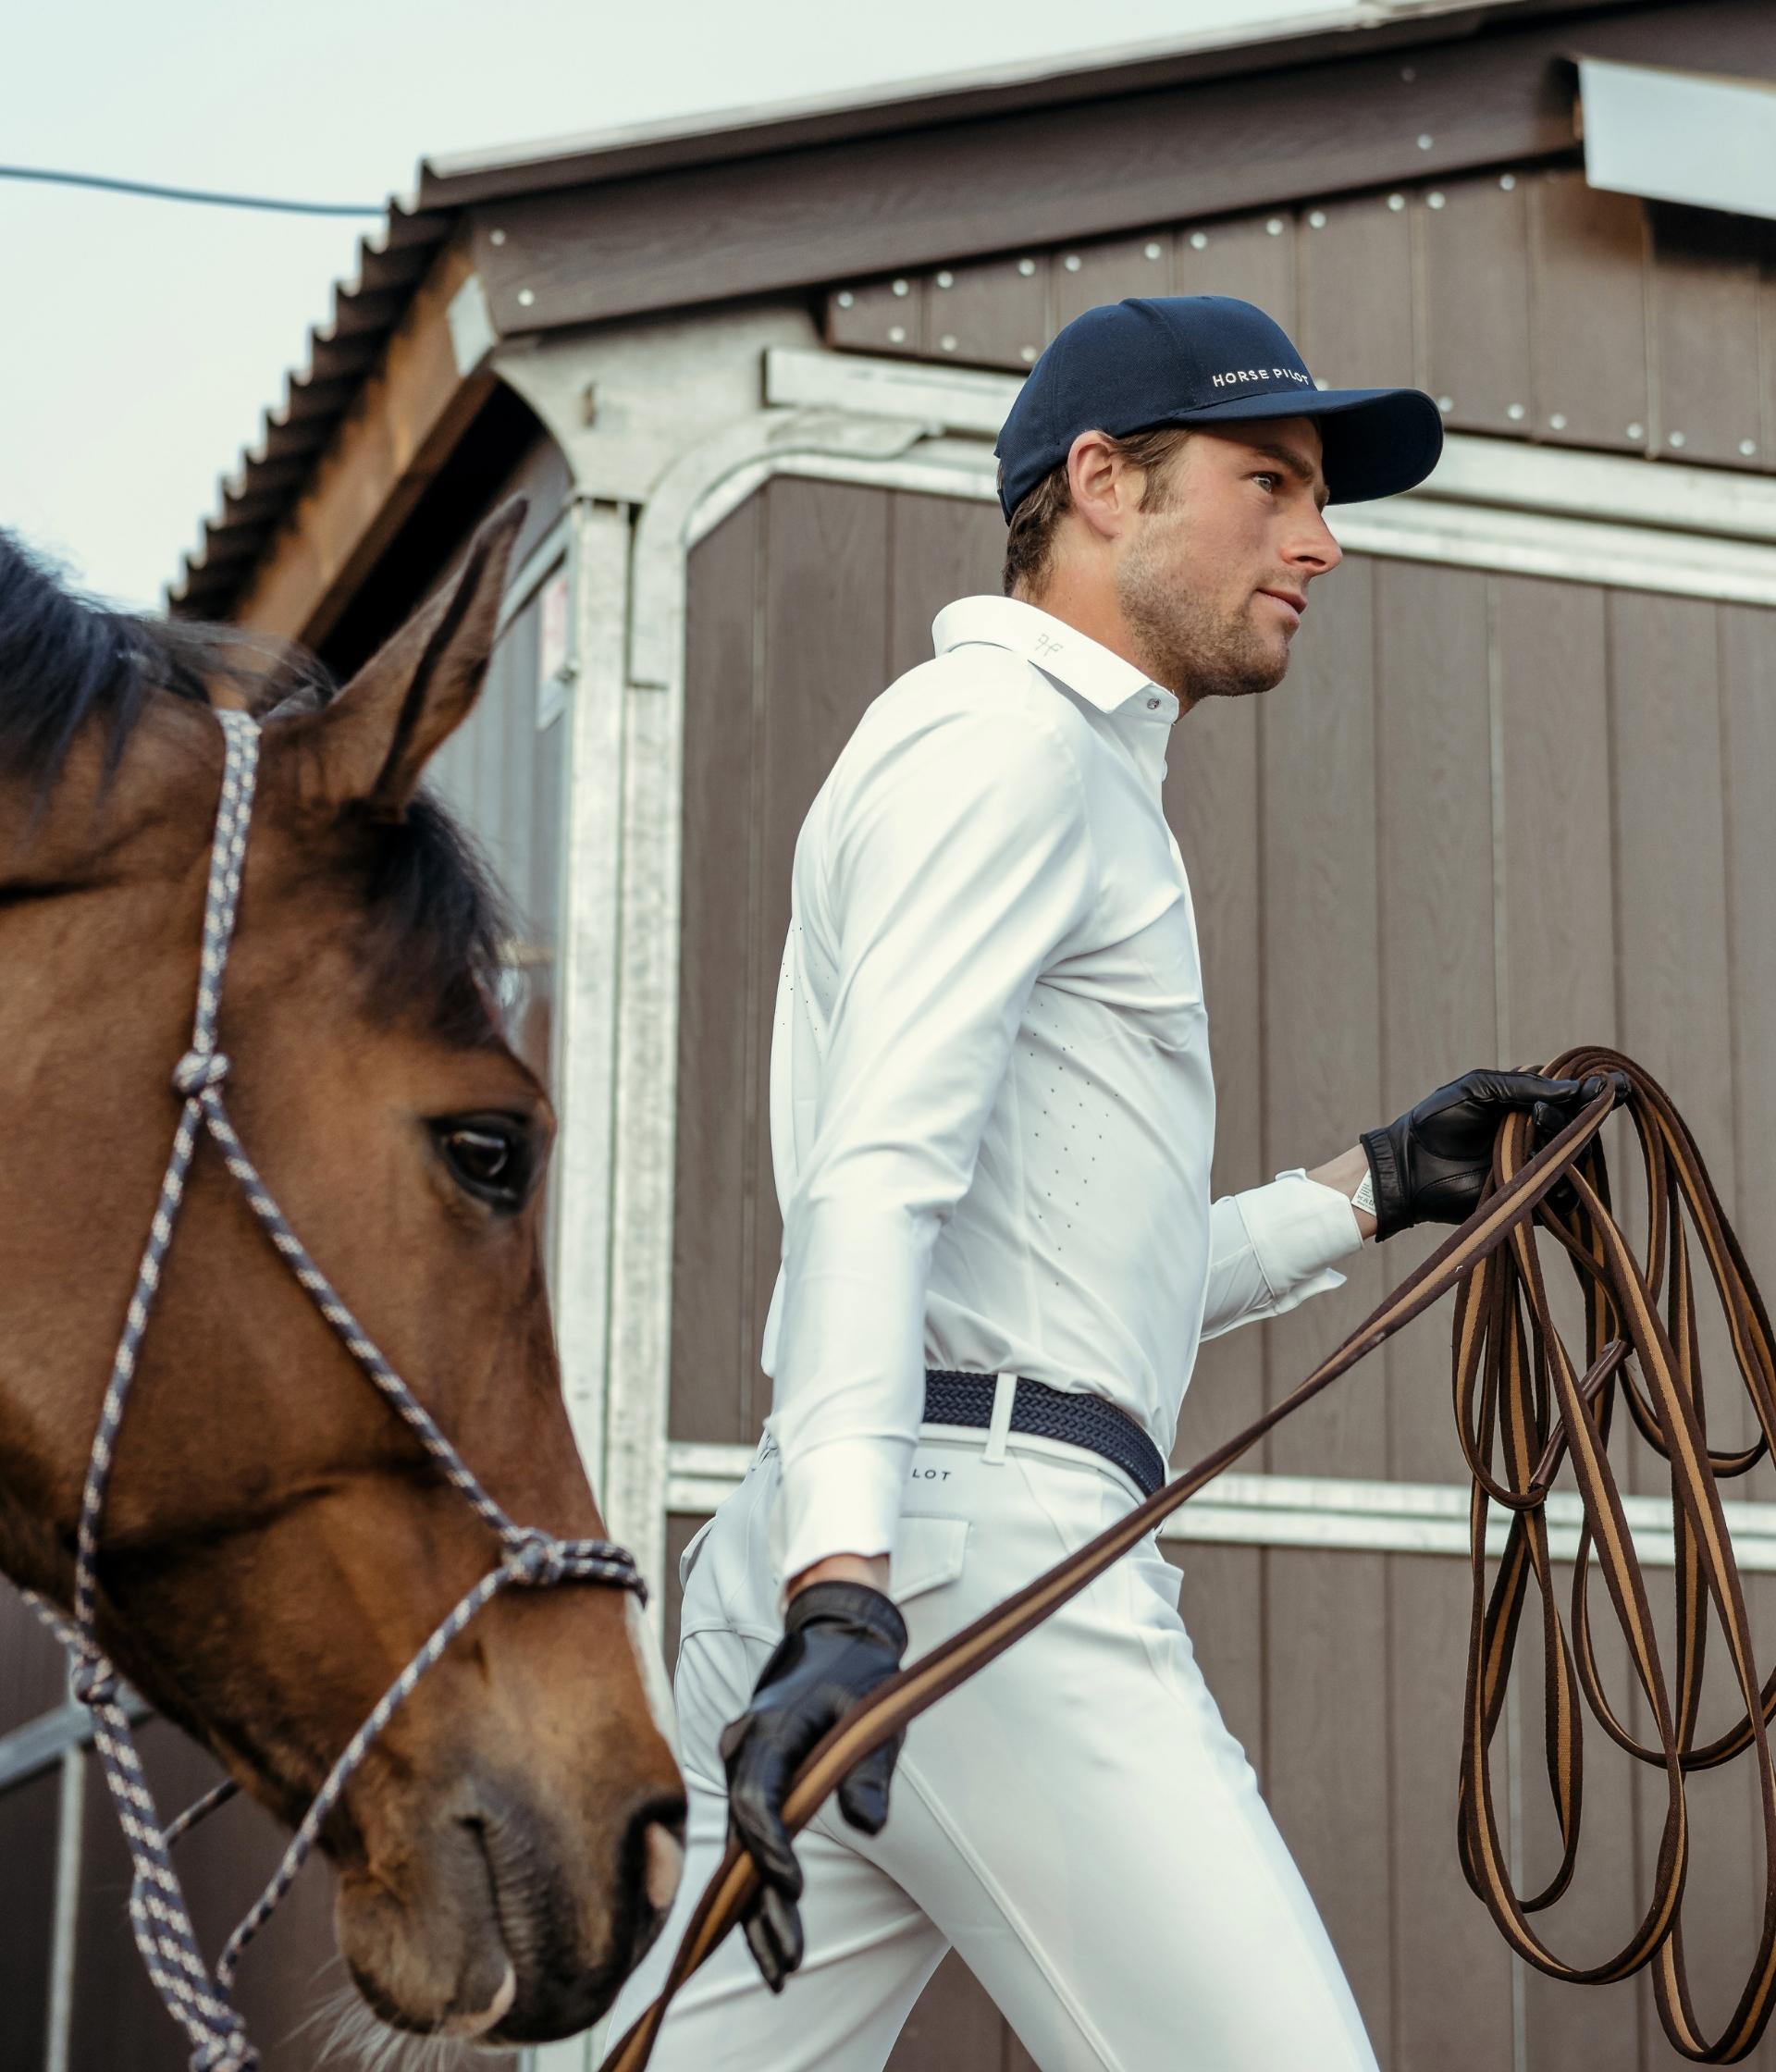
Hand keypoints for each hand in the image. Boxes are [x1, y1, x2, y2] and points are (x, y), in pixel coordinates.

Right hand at [717, 1580, 907, 1989]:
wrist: (833, 1628)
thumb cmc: (858, 1670)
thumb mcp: (876, 1713)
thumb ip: (870, 1768)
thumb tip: (869, 1825)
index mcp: (771, 1729)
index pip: (758, 1797)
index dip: (771, 1847)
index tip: (794, 1889)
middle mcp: (744, 1748)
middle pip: (744, 1836)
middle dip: (762, 1903)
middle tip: (786, 1966)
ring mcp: (742, 1761)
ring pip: (742, 1843)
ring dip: (756, 1904)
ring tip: (780, 1969)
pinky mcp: (750, 1773)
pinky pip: (748, 1831)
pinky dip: (757, 1877)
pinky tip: (768, 1927)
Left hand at [1359, 1068, 1628, 1240]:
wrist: (1408, 1166)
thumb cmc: (1437, 1121)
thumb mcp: (1477, 1088)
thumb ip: (1522, 1085)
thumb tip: (1573, 1088)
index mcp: (1530, 1103)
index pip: (1576, 1096)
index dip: (1599, 1090)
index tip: (1616, 1085)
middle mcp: (1540, 1134)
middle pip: (1583, 1126)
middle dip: (1578, 1115)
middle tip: (1546, 1110)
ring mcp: (1537, 1167)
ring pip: (1577, 1159)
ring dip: (1566, 1143)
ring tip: (1535, 1126)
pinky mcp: (1530, 1198)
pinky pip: (1563, 1197)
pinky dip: (1561, 1183)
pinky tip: (1540, 1165)